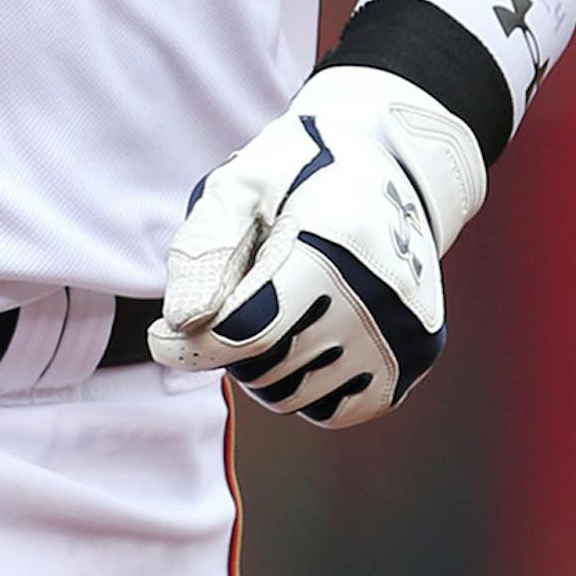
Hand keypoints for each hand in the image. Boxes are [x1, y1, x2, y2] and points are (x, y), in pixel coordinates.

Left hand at [146, 65, 485, 427]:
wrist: (390, 166)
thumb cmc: (296, 173)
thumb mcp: (242, 184)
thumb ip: (205, 248)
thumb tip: (182, 322)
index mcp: (335, 247)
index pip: (249, 331)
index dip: (192, 343)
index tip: (161, 336)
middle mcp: (381, 299)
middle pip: (266, 368)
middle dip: (228, 342)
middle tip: (233, 295)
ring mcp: (404, 334)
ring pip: (295, 397)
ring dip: (262, 366)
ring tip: (267, 309)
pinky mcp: (414, 358)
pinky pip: (335, 409)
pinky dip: (304, 385)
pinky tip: (299, 337)